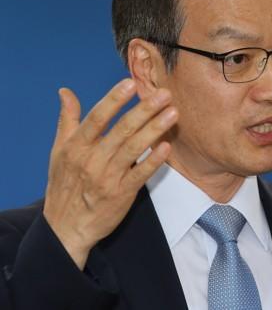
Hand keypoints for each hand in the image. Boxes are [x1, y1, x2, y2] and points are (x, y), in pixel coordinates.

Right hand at [43, 78, 177, 269]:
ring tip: (172, 113)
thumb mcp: (58, 151)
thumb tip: (65, 92)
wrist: (65, 228)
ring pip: (133, 149)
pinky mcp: (121, 194)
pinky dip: (153, 161)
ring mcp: (107, 178)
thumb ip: (67, 119)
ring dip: (154, 129)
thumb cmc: (64, 185)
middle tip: (164, 94)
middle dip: (144, 110)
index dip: (114, 99)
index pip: (97, 118)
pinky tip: (166, 147)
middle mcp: (92, 160)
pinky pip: (140, 175)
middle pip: (121, 130)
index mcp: (76, 146)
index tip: (130, 82)